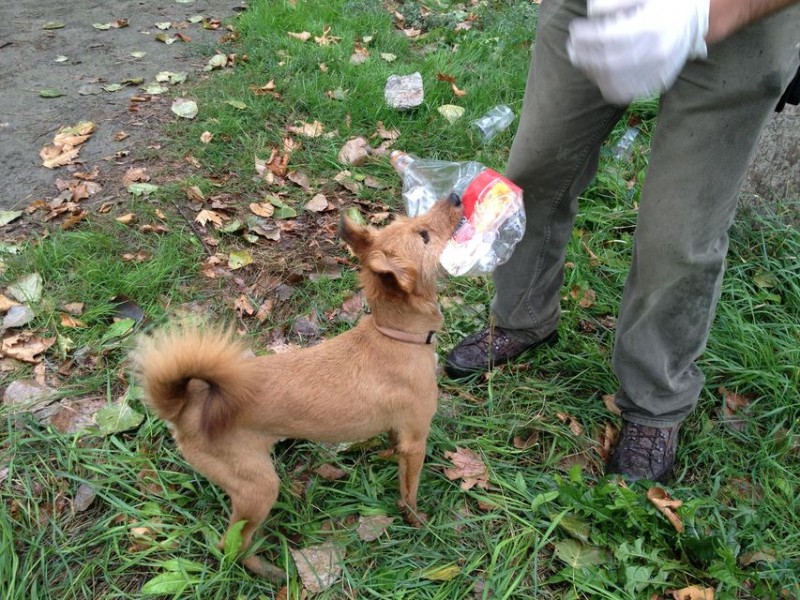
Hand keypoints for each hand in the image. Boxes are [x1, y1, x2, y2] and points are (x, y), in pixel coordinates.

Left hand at [567, 0, 709, 103]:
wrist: (695, 18)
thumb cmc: (663, 3)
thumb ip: (616, 2)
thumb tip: (593, 12)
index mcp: (653, 27)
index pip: (609, 38)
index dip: (586, 36)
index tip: (575, 30)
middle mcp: (657, 52)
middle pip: (608, 62)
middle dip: (584, 55)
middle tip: (572, 46)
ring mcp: (658, 72)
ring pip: (614, 80)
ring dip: (590, 71)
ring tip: (581, 58)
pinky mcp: (657, 83)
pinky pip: (625, 93)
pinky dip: (605, 85)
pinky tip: (597, 73)